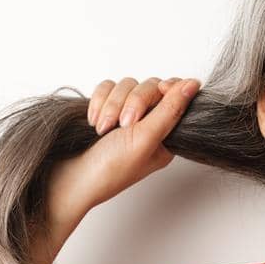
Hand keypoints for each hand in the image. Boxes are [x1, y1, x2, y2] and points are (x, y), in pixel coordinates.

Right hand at [47, 75, 201, 225]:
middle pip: (149, 87)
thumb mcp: (146, 139)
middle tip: (121, 125)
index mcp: (166, 135)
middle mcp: (148, 125)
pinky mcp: (105, 109)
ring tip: (102, 128)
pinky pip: (106, 88)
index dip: (167, 88)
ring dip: (112, 104)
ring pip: (126, 85)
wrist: (71, 178)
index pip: (175, 96)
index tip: (159, 91)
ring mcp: (125, 116)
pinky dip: (99, 101)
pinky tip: (93, 121)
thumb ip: (170, 110)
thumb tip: (193, 84)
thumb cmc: (110, 169)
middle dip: (132, 102)